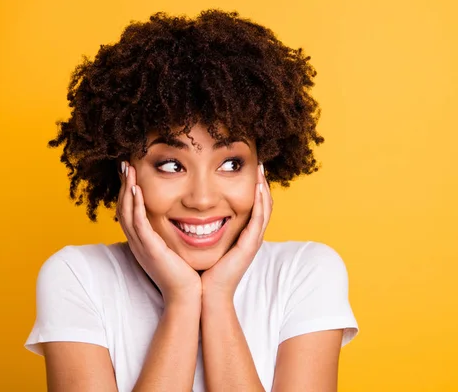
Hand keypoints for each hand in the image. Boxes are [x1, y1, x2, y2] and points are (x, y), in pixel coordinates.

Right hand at [116, 161, 201, 305]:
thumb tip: (180, 220)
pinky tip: (137, 189)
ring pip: (127, 213)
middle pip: (123, 209)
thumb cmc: (185, 275)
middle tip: (124, 164)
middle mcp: (138, 243)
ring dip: (127, 189)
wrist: (187, 297)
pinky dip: (136, 205)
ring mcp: (142, 246)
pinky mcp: (150, 250)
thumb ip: (171, 235)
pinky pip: (138, 224)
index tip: (131, 173)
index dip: (128, 192)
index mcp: (143, 242)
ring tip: (128, 170)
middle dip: (123, 185)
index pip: (130, 212)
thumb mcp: (174, 250)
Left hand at [200, 163, 272, 301]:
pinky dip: (260, 201)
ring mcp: (253, 240)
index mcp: (243, 235)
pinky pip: (259, 218)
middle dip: (262, 183)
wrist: (207, 294)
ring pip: (265, 208)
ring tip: (260, 169)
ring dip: (264, 187)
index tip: (248, 169)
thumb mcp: (206, 243)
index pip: (254, 206)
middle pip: (264, 203)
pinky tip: (257, 187)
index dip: (253, 188)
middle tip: (258, 164)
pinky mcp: (250, 245)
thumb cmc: (204, 271)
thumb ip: (205, 229)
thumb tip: (191, 212)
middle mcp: (252, 236)